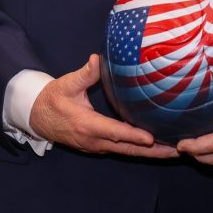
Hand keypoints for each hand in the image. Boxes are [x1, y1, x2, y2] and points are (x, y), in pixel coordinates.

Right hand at [28, 54, 178, 158]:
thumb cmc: (52, 99)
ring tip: (173, 150)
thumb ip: (84, 74)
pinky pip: (122, 150)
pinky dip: (139, 150)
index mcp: (87, 125)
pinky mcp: (98, 147)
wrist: (36, 117)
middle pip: (127, 149)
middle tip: (176, 150)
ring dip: (150, 153)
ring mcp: (96, 146)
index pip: (115, 132)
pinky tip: (156, 147)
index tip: (152, 139)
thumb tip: (96, 59)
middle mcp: (94, 140)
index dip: (134, 136)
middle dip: (152, 151)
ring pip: (126, 152)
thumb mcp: (66, 84)